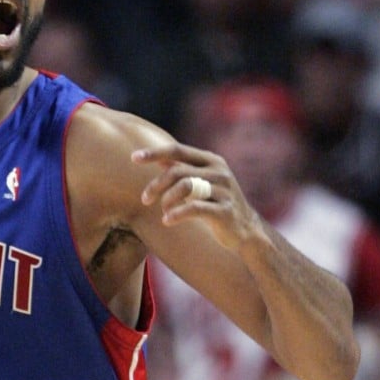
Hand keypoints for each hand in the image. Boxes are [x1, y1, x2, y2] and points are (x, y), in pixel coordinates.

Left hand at [131, 142, 260, 250]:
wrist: (245, 230)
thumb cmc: (216, 203)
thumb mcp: (200, 182)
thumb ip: (182, 169)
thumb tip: (158, 158)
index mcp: (211, 160)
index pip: (177, 150)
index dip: (154, 153)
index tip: (133, 158)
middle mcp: (219, 171)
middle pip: (176, 171)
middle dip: (156, 186)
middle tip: (145, 199)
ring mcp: (224, 190)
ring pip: (184, 187)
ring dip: (166, 200)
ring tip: (163, 211)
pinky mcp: (225, 210)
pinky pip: (194, 208)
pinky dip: (176, 214)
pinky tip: (167, 220)